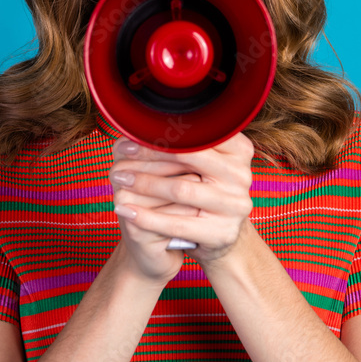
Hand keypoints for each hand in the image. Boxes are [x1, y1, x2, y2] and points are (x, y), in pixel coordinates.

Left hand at [110, 132, 254, 268]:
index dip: (163, 133)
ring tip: (118, 180)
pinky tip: (126, 210)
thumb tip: (138, 125)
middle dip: (149, 155)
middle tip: (121, 155)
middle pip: (189, 158)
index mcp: (239, 150)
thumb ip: (183, 144)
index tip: (134, 135)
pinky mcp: (222, 233)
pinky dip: (146, 217)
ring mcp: (235, 206)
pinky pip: (177, 224)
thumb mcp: (202, 164)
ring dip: (144, 183)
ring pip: (180, 190)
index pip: (197, 134)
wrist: (220, 236)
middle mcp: (242, 175)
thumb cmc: (204, 192)